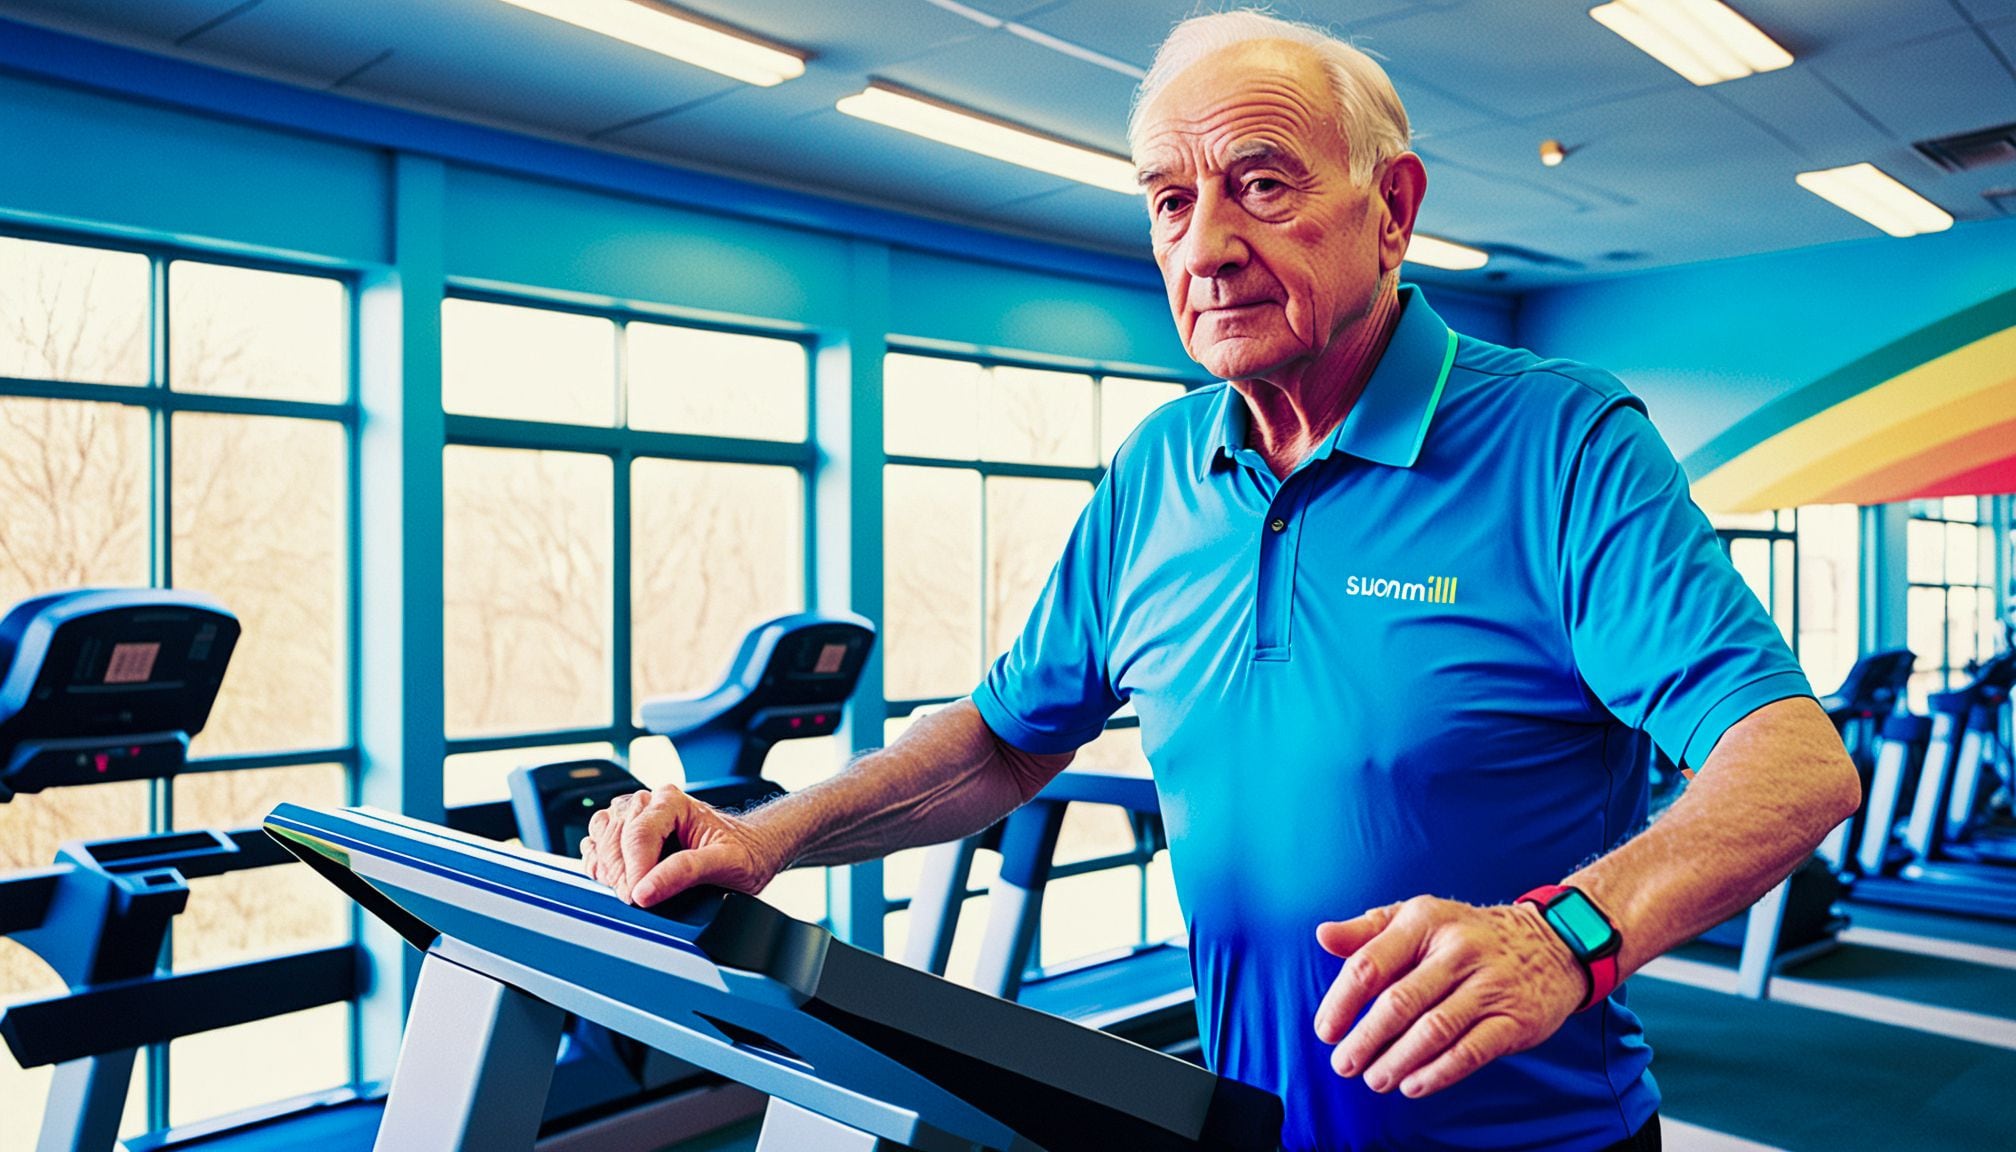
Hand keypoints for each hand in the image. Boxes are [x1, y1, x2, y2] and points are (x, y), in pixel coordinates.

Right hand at [581, 786, 789, 906]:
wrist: (752, 850)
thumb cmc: (744, 853)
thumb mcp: (727, 863)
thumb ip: (686, 873)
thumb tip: (645, 890)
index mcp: (673, 802)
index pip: (639, 833)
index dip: (634, 870)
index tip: (637, 898)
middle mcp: (651, 803)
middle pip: (615, 833)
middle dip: (620, 872)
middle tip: (636, 900)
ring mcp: (637, 816)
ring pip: (601, 833)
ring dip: (606, 865)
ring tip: (627, 889)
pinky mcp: (628, 832)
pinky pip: (597, 842)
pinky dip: (598, 862)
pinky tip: (613, 880)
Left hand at [1311, 896, 1585, 1098]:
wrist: (1550, 943)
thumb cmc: (1465, 934)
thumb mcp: (1417, 918)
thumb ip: (1367, 931)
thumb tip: (1323, 936)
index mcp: (1424, 920)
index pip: (1370, 963)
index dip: (1341, 1002)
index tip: (1326, 1031)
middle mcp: (1457, 949)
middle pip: (1399, 1002)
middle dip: (1365, 1039)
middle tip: (1345, 1064)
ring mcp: (1489, 984)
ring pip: (1433, 1030)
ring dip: (1397, 1061)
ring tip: (1375, 1079)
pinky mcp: (1514, 1019)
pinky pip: (1470, 1052)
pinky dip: (1437, 1073)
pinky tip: (1413, 1084)